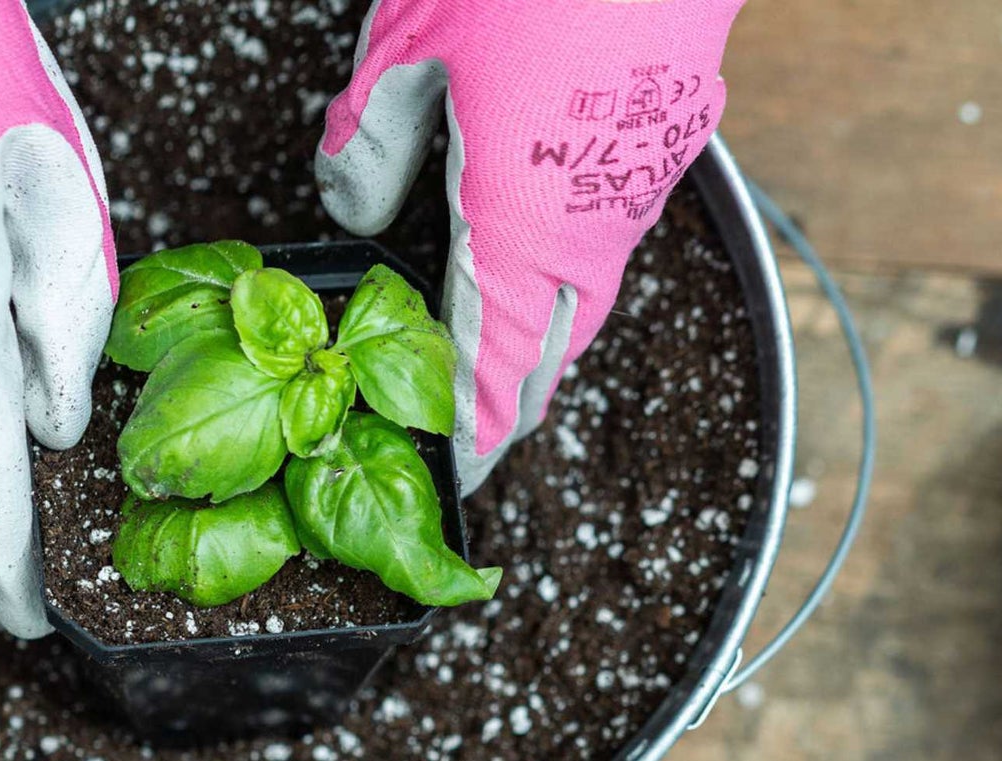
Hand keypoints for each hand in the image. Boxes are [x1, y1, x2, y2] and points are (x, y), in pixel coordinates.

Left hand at [317, 0, 745, 493]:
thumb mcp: (411, 43)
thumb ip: (370, 136)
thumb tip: (348, 197)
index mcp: (516, 230)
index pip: (488, 370)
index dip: (469, 434)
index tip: (454, 477)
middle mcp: (582, 239)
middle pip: (544, 364)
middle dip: (505, 415)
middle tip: (472, 446)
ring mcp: (626, 208)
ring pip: (580, 318)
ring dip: (540, 362)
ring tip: (504, 383)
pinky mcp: (653, 168)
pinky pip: (602, 264)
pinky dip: (568, 299)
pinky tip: (547, 281)